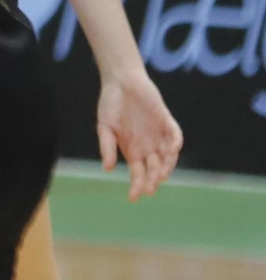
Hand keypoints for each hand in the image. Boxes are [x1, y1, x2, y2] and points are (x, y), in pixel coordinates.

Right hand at [96, 68, 182, 200]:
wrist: (121, 81)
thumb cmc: (110, 104)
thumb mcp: (104, 128)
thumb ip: (107, 147)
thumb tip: (108, 169)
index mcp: (132, 150)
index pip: (138, 173)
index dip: (136, 186)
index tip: (133, 198)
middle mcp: (148, 146)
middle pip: (154, 169)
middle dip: (152, 180)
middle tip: (150, 189)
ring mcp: (158, 135)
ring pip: (167, 156)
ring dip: (166, 166)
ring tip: (161, 174)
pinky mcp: (166, 121)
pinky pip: (174, 135)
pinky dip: (175, 143)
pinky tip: (171, 150)